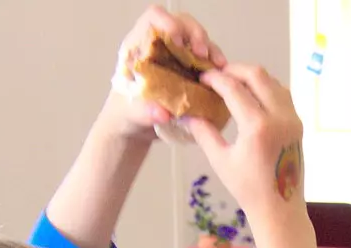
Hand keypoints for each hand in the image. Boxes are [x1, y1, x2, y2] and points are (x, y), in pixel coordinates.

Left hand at [107, 6, 223, 141]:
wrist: (135, 127)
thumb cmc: (127, 114)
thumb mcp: (130, 114)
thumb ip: (143, 112)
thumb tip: (162, 113)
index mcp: (140, 46)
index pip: (154, 18)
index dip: (168, 22)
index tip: (178, 41)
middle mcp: (161, 46)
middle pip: (182, 24)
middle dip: (196, 34)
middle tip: (201, 54)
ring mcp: (177, 57)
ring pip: (198, 39)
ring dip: (210, 49)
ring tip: (217, 65)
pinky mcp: (191, 70)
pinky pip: (207, 59)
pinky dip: (217, 64)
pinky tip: (223, 74)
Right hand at [184, 65, 318, 247]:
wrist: (280, 208)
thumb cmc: (248, 189)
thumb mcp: (220, 160)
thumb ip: (203, 131)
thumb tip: (186, 112)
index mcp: (258, 127)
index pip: (234, 88)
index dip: (215, 79)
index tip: (202, 78)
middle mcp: (280, 118)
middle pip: (257, 75)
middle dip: (234, 70)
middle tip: (218, 74)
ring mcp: (292, 120)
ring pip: (273, 81)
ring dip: (252, 76)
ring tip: (233, 82)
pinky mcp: (298, 124)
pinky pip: (283, 94)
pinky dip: (266, 88)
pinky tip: (251, 95)